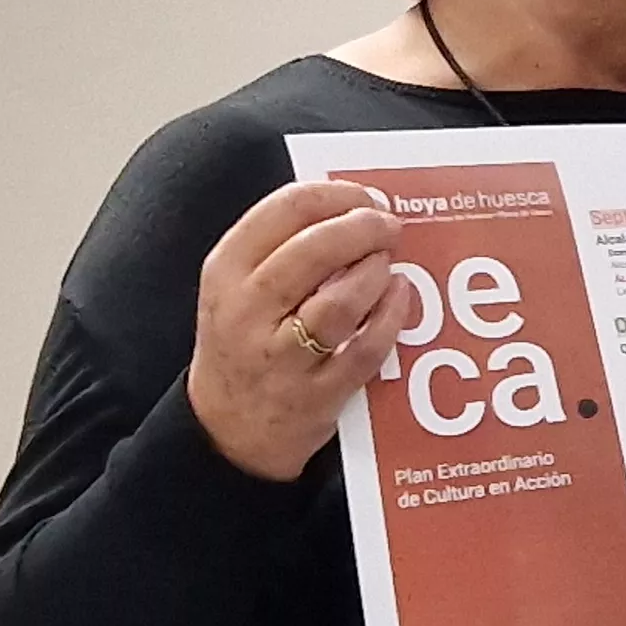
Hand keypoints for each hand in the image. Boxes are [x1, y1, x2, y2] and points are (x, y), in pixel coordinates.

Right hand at [188, 180, 424, 480]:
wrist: (226, 431)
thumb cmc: (242, 343)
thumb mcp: (236, 287)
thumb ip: (280, 245)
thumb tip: (350, 206)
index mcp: (225, 271)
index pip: (283, 210)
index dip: (334, 194)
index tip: (362, 196)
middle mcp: (247, 312)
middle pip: (314, 250)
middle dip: (362, 228)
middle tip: (388, 225)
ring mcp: (281, 358)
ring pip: (340, 302)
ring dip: (375, 273)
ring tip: (388, 262)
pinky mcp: (315, 396)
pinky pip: (363, 350)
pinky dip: (389, 318)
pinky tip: (399, 297)